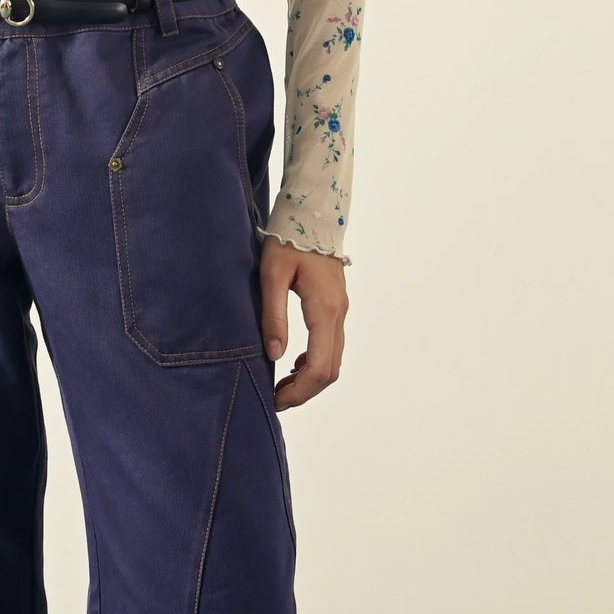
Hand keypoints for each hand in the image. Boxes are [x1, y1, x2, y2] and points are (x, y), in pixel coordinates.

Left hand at [259, 236, 348, 409]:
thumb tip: (274, 356)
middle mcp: (338, 314)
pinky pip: (332, 345)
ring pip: (334, 359)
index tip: (275, 399)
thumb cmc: (287, 241)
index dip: (299, 391)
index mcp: (324, 309)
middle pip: (330, 369)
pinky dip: (315, 361)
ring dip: (311, 378)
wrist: (311, 215)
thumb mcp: (272, 275)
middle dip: (305, 391)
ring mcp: (341, 310)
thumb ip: (273, 315)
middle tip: (276, 398)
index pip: (319, 366)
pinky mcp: (336, 306)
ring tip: (281, 384)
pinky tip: (293, 361)